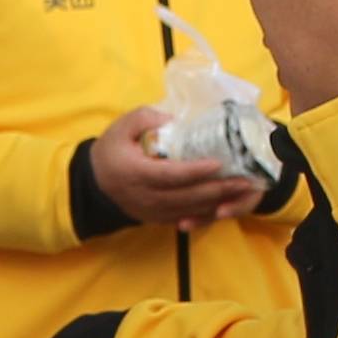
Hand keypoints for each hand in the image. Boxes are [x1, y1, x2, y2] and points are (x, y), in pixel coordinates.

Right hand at [89, 104, 263, 226]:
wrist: (93, 183)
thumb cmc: (110, 150)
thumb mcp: (121, 126)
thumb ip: (146, 118)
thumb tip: (173, 120)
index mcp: (136, 173)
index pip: (171, 175)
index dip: (196, 171)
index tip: (219, 163)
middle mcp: (146, 197)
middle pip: (187, 196)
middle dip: (218, 189)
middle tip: (244, 179)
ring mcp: (151, 212)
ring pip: (190, 210)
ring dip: (218, 202)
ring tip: (241, 191)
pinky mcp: (156, 219)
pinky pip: (185, 218)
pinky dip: (206, 213)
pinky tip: (225, 204)